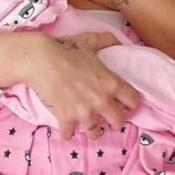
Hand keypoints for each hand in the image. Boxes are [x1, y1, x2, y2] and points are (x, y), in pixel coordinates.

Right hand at [0, 31, 139, 139]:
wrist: (41, 60)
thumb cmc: (67, 49)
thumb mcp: (91, 41)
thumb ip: (108, 41)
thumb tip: (119, 40)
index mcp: (111, 83)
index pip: (133, 101)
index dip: (130, 103)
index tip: (125, 103)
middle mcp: (101, 101)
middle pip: (119, 122)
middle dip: (115, 121)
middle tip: (109, 118)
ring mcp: (84, 112)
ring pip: (95, 133)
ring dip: (93, 131)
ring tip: (90, 126)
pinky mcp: (66, 118)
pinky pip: (69, 134)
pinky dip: (67, 132)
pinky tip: (67, 128)